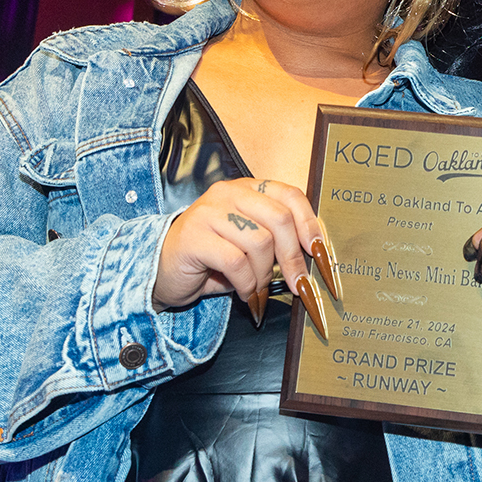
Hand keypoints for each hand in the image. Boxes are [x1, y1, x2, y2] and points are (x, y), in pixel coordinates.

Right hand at [154, 178, 323, 310]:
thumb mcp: (249, 244)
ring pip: (260, 243)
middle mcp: (228, 193)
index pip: (289, 195)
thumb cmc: (211, 259)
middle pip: (279, 219)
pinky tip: (244, 293)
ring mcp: (208, 212)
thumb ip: (277, 240)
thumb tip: (314, 256)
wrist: (162, 271)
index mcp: (246, 189)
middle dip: (294, 257)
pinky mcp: (194, 236)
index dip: (310, 223)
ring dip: (265, 274)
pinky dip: (247, 284)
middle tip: (298, 284)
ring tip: (258, 289)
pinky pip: (236, 262)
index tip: (320, 251)